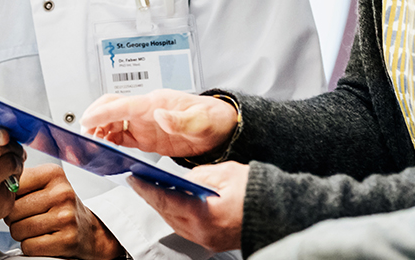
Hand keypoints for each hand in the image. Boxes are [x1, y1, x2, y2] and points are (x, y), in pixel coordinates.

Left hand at [6, 164, 122, 258]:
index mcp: (54, 173)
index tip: (22, 200)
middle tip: (30, 217)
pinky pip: (29, 247)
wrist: (87, 230)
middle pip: (12, 211)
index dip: (11, 198)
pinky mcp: (66, 240)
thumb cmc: (59, 206)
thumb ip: (22, 180)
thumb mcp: (46, 184)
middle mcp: (62, 193)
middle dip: (15, 218)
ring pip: (18, 230)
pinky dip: (31, 246)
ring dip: (22, 234)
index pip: (13, 186)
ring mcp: (66, 217)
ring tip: (37, 228)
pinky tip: (43, 239)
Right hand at [81, 89, 237, 157]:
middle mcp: (147, 110)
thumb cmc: (213, 119)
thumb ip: (181, 119)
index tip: (87, 120)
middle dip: (95, 116)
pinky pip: (121, 135)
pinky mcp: (146, 136)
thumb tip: (160, 114)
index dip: (103, 112)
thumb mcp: (202, 120)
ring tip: (88, 142)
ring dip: (99, 129)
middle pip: (113, 106)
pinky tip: (102, 147)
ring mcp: (145, 123)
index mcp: (157, 103)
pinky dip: (108, 140)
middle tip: (82, 133)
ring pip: (113, 121)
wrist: (221, 127)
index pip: (124, 104)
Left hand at [127, 162, 247, 251]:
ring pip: (175, 224)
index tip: (134, 178)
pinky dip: (177, 215)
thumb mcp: (227, 173)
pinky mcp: (213, 242)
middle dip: (152, 198)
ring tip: (155, 190)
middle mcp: (203, 232)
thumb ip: (201, 175)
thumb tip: (185, 179)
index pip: (166, 200)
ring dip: (164, 207)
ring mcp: (208, 241)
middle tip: (140, 182)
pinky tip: (176, 203)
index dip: (147, 189)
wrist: (281, 212)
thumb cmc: (258, 191)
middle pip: (167, 214)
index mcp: (204, 214)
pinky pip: (187, 229)